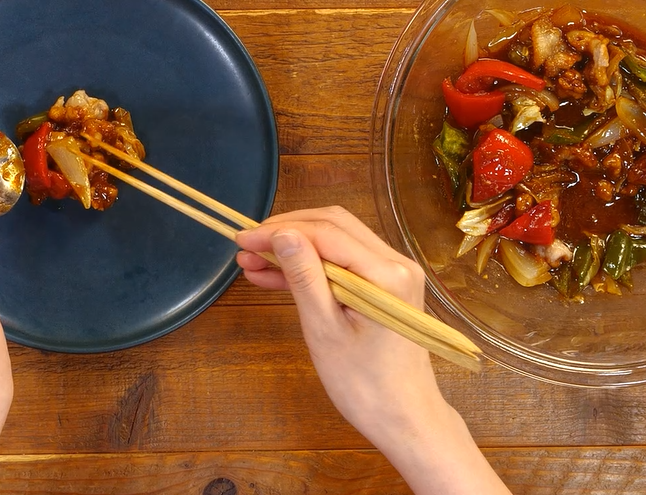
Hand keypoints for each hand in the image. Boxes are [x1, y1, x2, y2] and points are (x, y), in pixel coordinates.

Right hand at [235, 207, 509, 494]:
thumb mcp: (324, 329)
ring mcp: (393, 272)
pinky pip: (343, 263)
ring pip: (336, 242)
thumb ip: (304, 276)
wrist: (403, 418)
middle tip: (245, 246)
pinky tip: (274, 277)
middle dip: (286, 233)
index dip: (280, 231)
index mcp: (386, 273)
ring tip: (252, 263)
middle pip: (333, 227)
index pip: (326, 233)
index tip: (242, 238)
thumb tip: (281, 234)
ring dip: (295, 248)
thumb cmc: (364, 384)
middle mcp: (396, 262)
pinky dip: (311, 267)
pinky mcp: (386, 284)